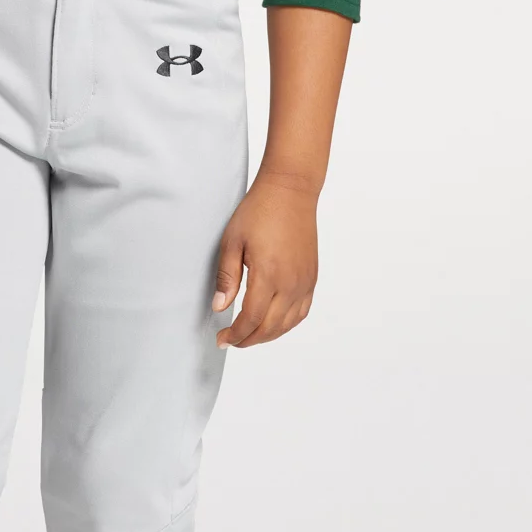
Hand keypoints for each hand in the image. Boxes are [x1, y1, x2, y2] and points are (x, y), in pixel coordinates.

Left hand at [211, 171, 318, 348]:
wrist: (290, 191)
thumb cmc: (259, 211)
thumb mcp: (232, 241)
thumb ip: (227, 277)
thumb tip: (220, 307)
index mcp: (269, 274)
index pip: (251, 319)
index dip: (236, 334)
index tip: (222, 339)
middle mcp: (291, 282)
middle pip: (270, 327)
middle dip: (248, 339)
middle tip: (231, 341)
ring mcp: (305, 281)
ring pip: (288, 323)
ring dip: (268, 335)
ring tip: (249, 336)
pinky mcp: (311, 277)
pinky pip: (302, 311)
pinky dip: (287, 324)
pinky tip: (273, 324)